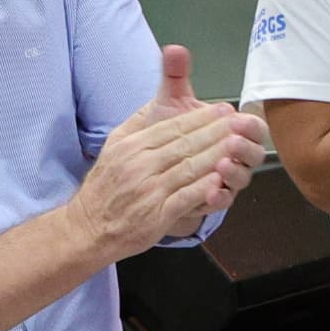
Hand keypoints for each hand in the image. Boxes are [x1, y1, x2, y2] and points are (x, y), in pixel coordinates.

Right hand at [77, 45, 266, 255]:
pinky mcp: (156, 215)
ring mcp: (148, 190)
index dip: (201, 117)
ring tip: (239, 145)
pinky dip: (204, 188)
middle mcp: (139, 165)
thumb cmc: (105, 188)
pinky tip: (222, 179)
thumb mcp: (113, 147)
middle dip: (216, 131)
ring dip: (217, 155)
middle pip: (184, 144)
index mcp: (130, 145)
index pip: (172, 127)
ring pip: (189, 167)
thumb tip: (156, 102)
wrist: (88, 227)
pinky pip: (186, 197)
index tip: (224, 110)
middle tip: (241, 122)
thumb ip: (137, 125)